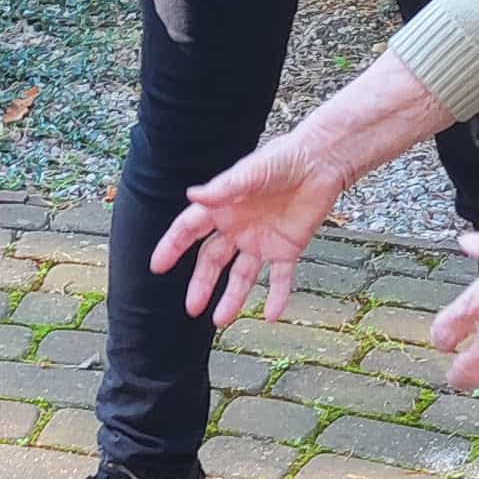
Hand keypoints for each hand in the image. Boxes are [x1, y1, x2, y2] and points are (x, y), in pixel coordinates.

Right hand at [151, 129, 347, 326]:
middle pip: (213, 261)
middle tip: (192, 307)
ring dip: (232, 298)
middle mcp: (238, 228)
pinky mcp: (287, 248)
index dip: (172, 246)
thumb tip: (192, 196)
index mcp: (223, 208)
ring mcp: (261, 241)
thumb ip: (224, 188)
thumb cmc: (283, 159)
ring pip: (242, 276)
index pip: (190, 230)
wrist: (321, 162)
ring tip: (222, 320)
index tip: (157, 266)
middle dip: (202, 284)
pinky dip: (278, 297)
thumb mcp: (252, 172)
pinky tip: (272, 315)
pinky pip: (280, 278)